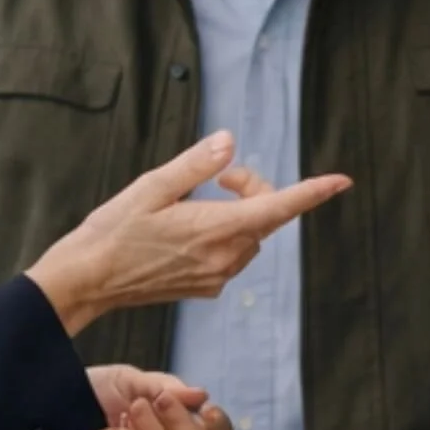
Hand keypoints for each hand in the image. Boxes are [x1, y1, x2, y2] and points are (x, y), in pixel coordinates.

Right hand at [25, 134, 350, 337]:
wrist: (88, 279)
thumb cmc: (114, 230)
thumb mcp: (152, 186)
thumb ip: (196, 165)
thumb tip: (229, 142)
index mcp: (215, 229)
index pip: (278, 207)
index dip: (313, 192)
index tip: (341, 181)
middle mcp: (223, 257)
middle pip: (267, 218)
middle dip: (255, 189)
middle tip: (221, 176)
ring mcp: (216, 277)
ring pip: (251, 237)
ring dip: (241, 213)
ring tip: (200, 201)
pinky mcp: (205, 288)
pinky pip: (233, 255)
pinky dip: (226, 235)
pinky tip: (190, 228)